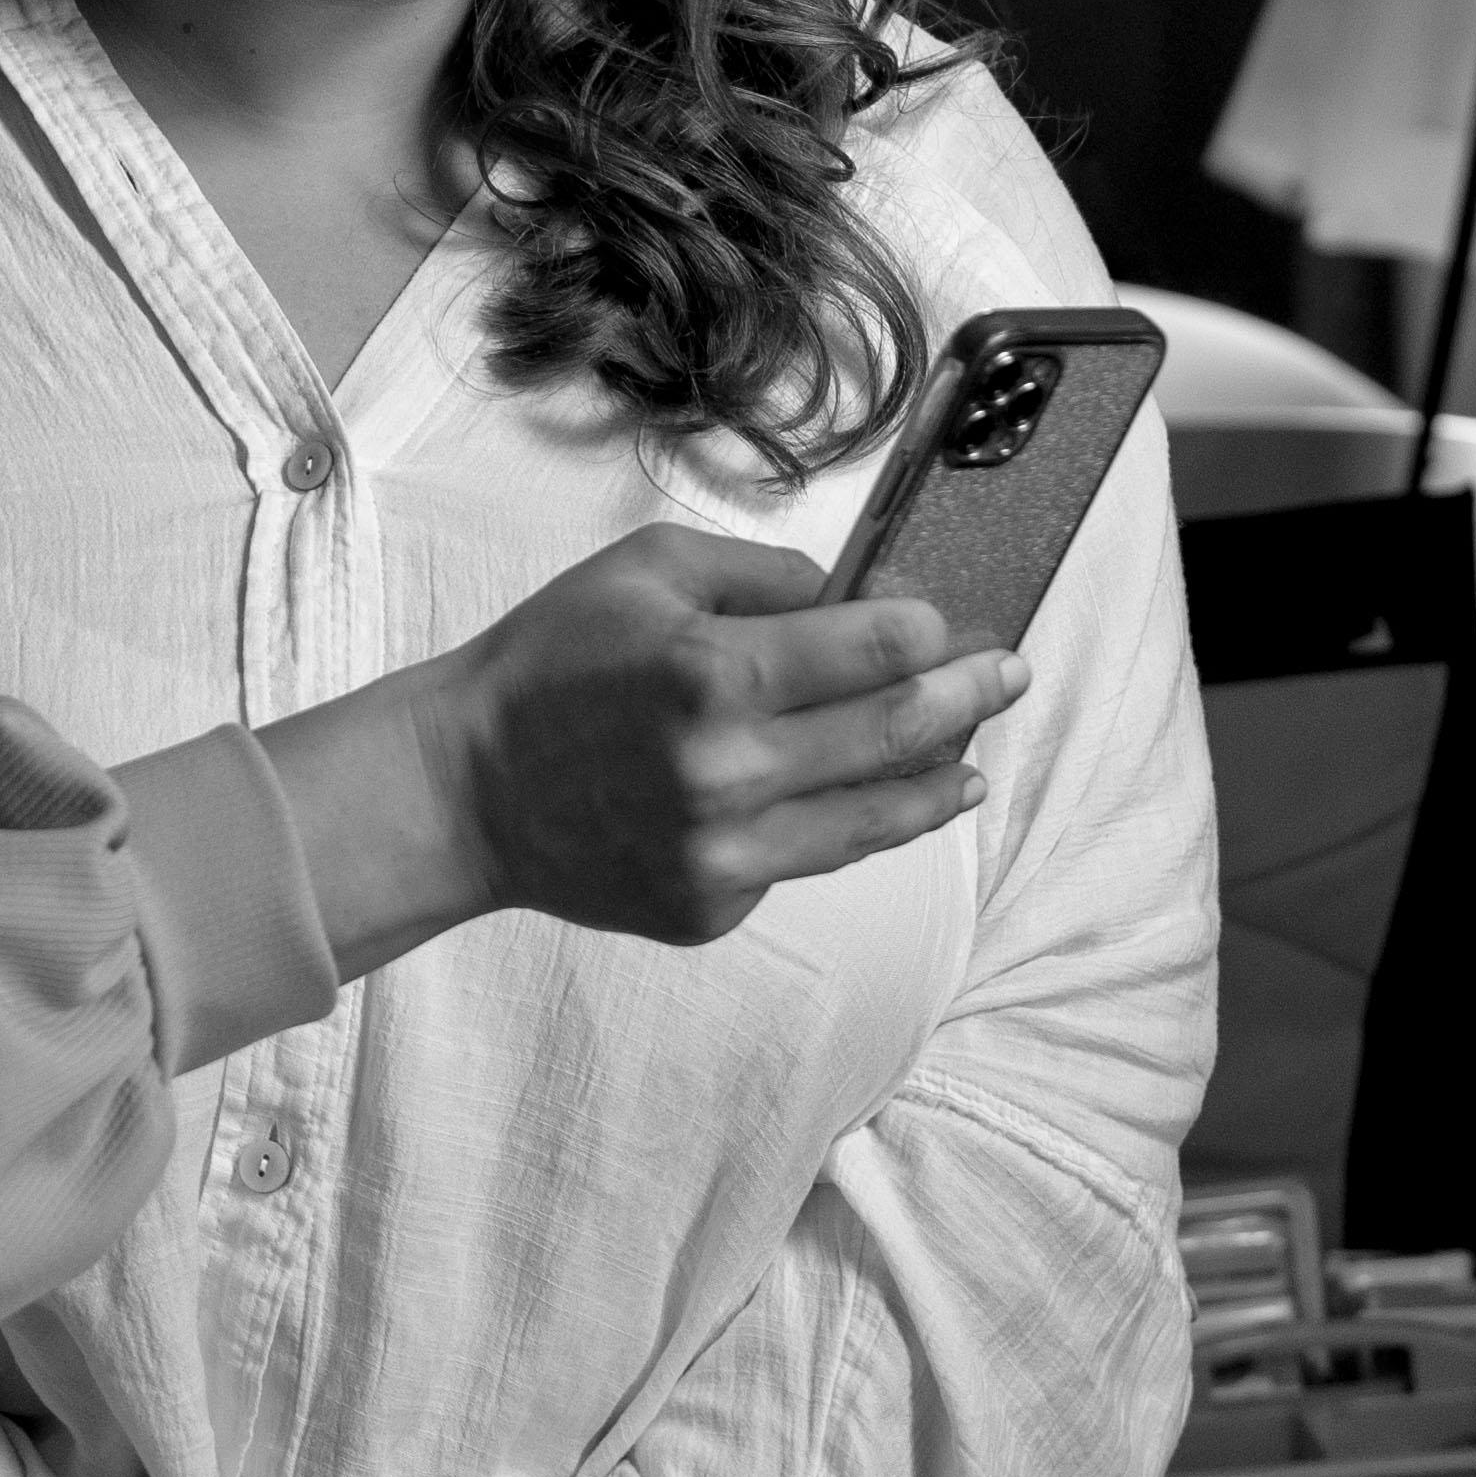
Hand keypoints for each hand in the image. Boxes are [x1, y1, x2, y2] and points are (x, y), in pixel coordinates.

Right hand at [424, 524, 1020, 947]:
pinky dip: (840, 826)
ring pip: (874, 820)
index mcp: (713, 674)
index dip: (934, 633)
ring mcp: (724, 854)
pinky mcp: (712, 906)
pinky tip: (862, 802)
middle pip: (897, 733)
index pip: (875, 652)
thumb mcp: (646, 571)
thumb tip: (861, 600)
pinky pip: (805, 859)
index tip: (957, 625)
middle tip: (1009, 675)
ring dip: (936, 784)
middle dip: (968, 697)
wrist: (467, 790)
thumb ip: (765, 575)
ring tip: (968, 764)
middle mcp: (729, 772)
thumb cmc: (552, 663)